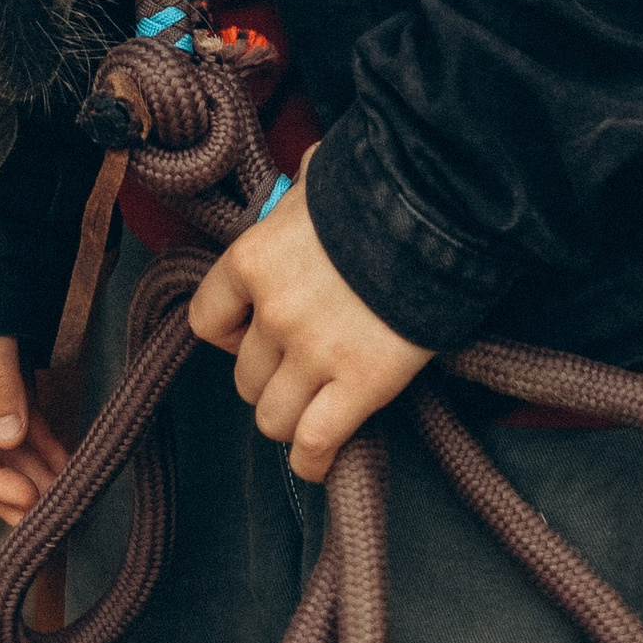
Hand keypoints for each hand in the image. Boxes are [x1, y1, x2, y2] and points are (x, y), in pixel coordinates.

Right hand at [0, 334, 72, 525]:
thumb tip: (8, 438)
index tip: (27, 498)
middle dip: (9, 491)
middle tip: (45, 519)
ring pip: (4, 444)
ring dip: (32, 473)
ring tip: (64, 499)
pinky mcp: (11, 374)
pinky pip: (23, 420)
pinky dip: (43, 445)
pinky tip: (65, 465)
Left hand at [187, 148, 430, 481]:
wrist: (435, 208)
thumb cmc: (374, 187)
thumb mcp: (317, 181)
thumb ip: (296, 200)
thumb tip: (301, 186)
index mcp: (252, 259)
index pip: (206, 320)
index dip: (231, 333)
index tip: (254, 330)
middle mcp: (274, 311)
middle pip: (246, 378)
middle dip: (269, 377)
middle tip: (299, 366)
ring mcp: (315, 352)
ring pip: (273, 419)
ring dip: (290, 418)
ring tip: (312, 408)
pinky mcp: (362, 384)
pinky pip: (315, 443)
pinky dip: (313, 461)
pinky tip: (320, 461)